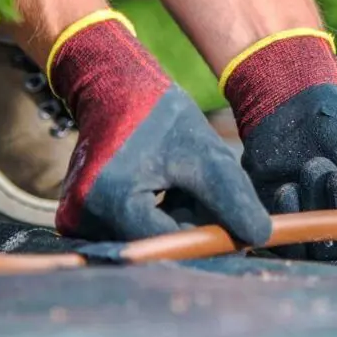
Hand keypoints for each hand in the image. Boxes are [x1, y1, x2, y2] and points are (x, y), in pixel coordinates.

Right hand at [48, 11, 271, 244]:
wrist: (115, 91)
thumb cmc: (162, 118)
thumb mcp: (205, 155)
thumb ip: (231, 198)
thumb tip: (260, 238)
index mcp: (110, 201)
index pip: (169, 243)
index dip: (205, 239)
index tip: (235, 233)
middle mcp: (82, 219)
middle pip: (154, 246)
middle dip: (189, 228)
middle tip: (205, 194)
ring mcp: (75, 221)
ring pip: (144, 240)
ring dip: (173, 223)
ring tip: (181, 185)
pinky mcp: (77, 219)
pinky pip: (129, 231)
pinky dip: (155, 218)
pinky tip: (162, 190)